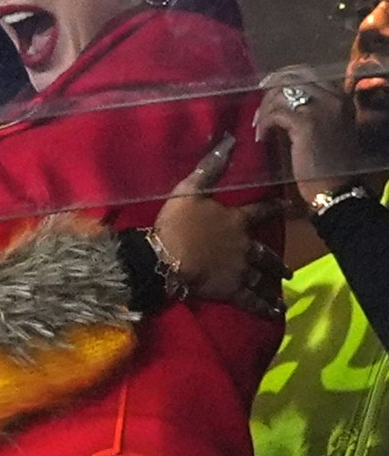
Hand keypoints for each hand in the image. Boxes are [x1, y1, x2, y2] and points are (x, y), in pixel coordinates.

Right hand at [154, 134, 289, 317]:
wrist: (166, 256)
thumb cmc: (176, 223)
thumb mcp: (190, 190)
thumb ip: (209, 169)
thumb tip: (228, 143)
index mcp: (236, 221)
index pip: (260, 212)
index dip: (274, 208)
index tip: (287, 205)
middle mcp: (244, 245)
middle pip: (266, 254)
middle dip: (277, 262)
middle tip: (288, 271)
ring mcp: (240, 270)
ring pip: (262, 278)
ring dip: (273, 284)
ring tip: (282, 290)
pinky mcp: (231, 290)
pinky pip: (252, 300)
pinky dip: (263, 307)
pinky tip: (273, 312)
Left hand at [253, 65, 360, 200]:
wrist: (336, 187)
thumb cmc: (330, 164)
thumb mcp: (328, 128)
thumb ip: (313, 110)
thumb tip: (282, 101)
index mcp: (340, 97)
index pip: (306, 73)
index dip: (283, 78)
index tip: (268, 88)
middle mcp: (332, 97)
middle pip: (291, 78)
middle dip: (270, 89)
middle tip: (258, 105)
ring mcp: (320, 108)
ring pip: (280, 95)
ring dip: (264, 109)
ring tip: (258, 125)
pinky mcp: (305, 123)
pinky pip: (275, 114)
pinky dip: (264, 123)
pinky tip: (262, 136)